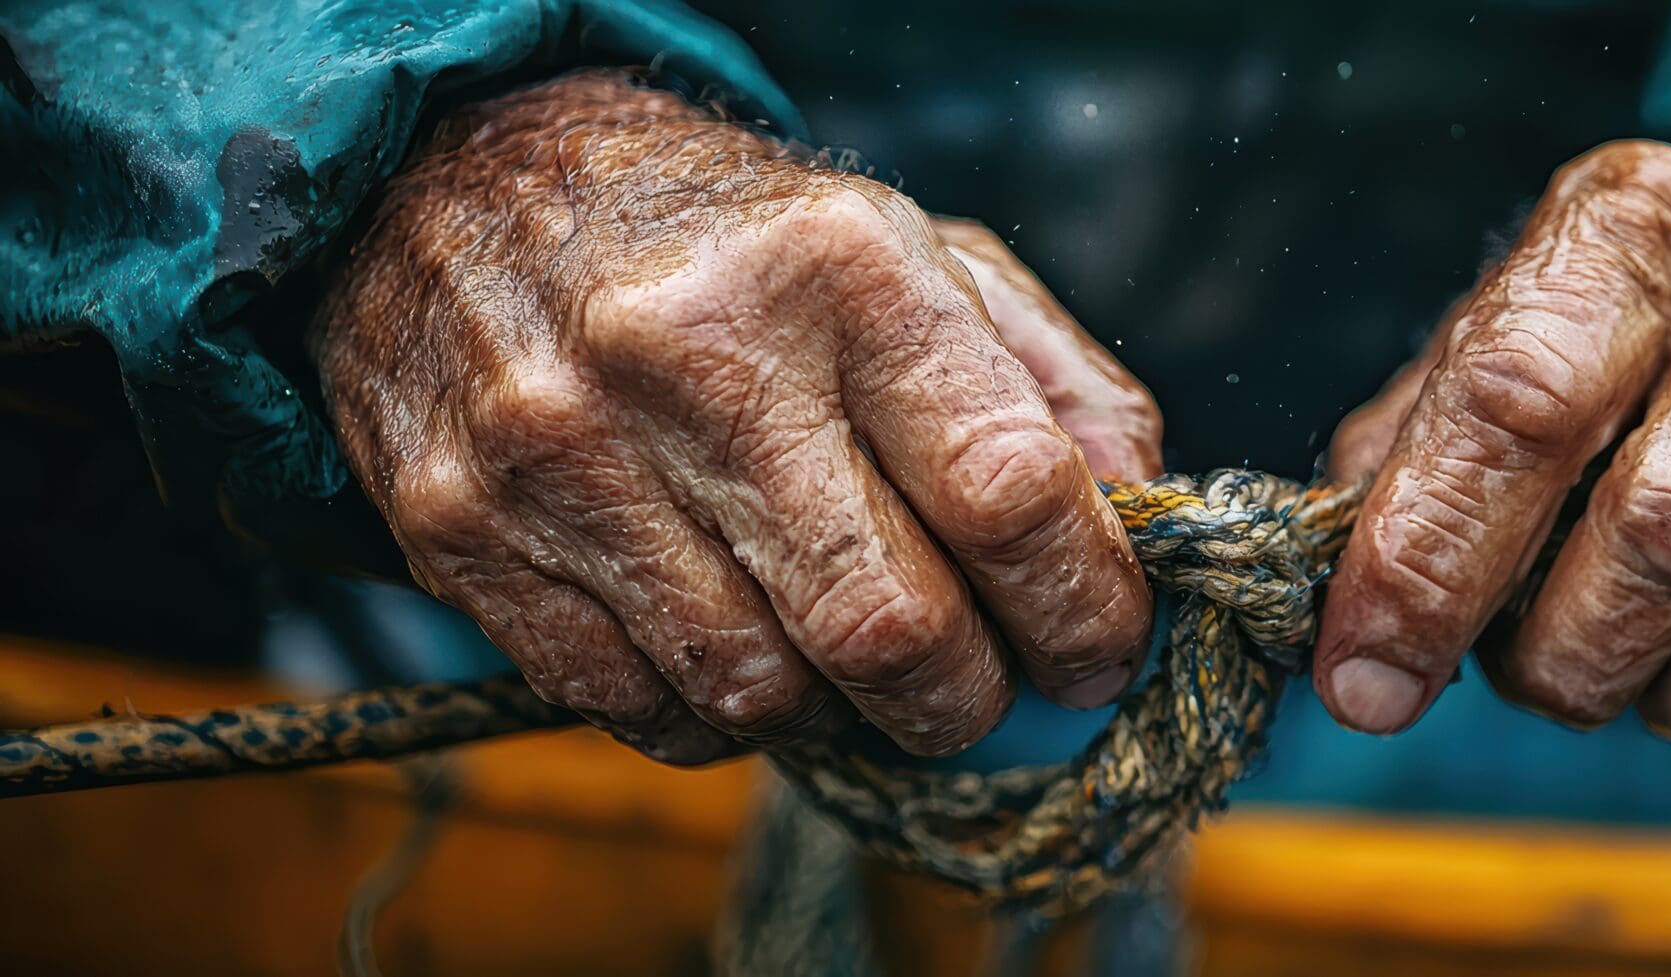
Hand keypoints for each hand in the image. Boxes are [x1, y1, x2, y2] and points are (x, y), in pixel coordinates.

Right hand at [317, 70, 1162, 761]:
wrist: (466, 179)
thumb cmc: (741, 244)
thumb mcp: (919, 254)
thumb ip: (1056, 384)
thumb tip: (1144, 514)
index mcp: (841, 270)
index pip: (1006, 489)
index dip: (1084, 603)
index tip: (1102, 647)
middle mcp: (695, 356)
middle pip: (887, 629)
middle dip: (967, 695)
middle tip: (983, 682)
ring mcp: (563, 452)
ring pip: (762, 694)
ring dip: (838, 711)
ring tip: (847, 649)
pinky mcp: (463, 533)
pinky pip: (641, 712)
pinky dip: (717, 716)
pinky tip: (737, 640)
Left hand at [1317, 100, 1670, 749]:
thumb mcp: (1543, 310)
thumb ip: (1427, 440)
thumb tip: (1341, 604)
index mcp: (1637, 228)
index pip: (1514, 406)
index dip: (1425, 566)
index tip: (1368, 678)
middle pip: (1667, 534)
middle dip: (1571, 658)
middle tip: (1541, 677)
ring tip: (1652, 681)